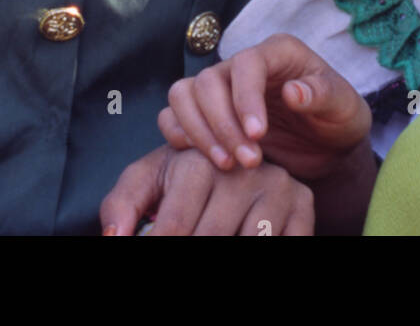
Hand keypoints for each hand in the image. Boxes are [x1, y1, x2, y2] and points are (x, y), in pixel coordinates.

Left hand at [100, 145, 313, 235]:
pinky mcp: (304, 202)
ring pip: (251, 241)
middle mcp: (242, 168)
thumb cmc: (182, 180)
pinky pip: (287, 242)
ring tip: (220, 243)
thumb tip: (115, 238)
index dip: (162, 244)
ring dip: (232, 249)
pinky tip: (243, 242)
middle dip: (194, 249)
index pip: (176, 226)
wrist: (235, 157)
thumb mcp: (148, 182)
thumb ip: (123, 205)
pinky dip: (268, 249)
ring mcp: (277, 184)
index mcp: (198, 161)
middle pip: (211, 236)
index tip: (155, 247)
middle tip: (181, 262)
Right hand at [159, 33, 370, 181]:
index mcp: (277, 52)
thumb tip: (293, 92)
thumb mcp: (345, 107)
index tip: (258, 135)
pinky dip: (179, 136)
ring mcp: (220, 89)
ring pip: (183, 95)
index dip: (245, 98)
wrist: (326, 146)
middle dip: (223, 124)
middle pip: (208, 81)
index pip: (247, 63)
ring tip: (227, 165)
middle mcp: (242, 64)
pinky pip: (173, 116)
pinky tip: (205, 161)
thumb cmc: (338, 119)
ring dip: (198, 132)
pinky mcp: (205, 114)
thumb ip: (324, 94)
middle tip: (248, 161)